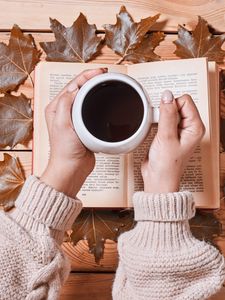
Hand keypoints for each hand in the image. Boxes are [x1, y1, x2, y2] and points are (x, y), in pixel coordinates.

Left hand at [40, 68, 107, 197]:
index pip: (72, 84)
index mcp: (56, 107)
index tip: (100, 72)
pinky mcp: (83, 125)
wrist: (72, 167)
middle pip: (80, 87)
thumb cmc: (65, 150)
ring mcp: (74, 117)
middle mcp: (63, 110)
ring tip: (106, 82)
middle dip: (92, 78)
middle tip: (106, 74)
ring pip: (86, 97)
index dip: (87, 75)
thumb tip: (76, 88)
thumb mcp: (62, 124)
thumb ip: (66, 103)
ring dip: (96, 88)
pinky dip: (98, 101)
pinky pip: (91, 108)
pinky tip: (105, 100)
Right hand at [141, 90, 204, 192]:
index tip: (163, 116)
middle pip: (178, 104)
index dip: (171, 106)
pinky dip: (158, 122)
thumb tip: (167, 95)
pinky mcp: (170, 134)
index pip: (185, 101)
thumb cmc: (166, 166)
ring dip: (161, 117)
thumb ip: (167, 114)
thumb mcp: (166, 137)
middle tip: (161, 127)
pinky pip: (164, 119)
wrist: (158, 180)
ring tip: (159, 132)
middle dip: (166, 111)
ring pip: (170, 111)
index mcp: (195, 127)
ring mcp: (180, 131)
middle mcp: (190, 128)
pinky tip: (156, 133)